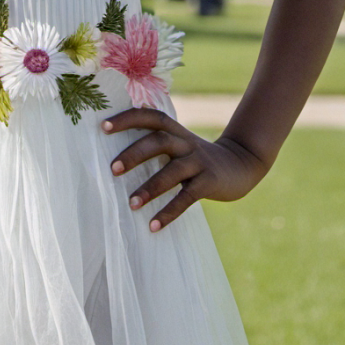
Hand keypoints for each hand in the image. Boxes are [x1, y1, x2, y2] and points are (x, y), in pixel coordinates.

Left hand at [102, 109, 266, 231]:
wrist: (241, 165)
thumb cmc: (197, 159)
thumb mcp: (180, 145)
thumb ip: (155, 145)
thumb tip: (114, 158)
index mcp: (175, 131)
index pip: (150, 117)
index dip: (128, 118)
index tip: (103, 127)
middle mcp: (186, 143)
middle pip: (160, 141)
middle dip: (135, 154)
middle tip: (112, 169)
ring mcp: (199, 162)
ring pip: (172, 171)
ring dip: (150, 188)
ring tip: (131, 204)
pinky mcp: (209, 182)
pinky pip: (187, 197)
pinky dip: (169, 212)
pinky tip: (153, 226)